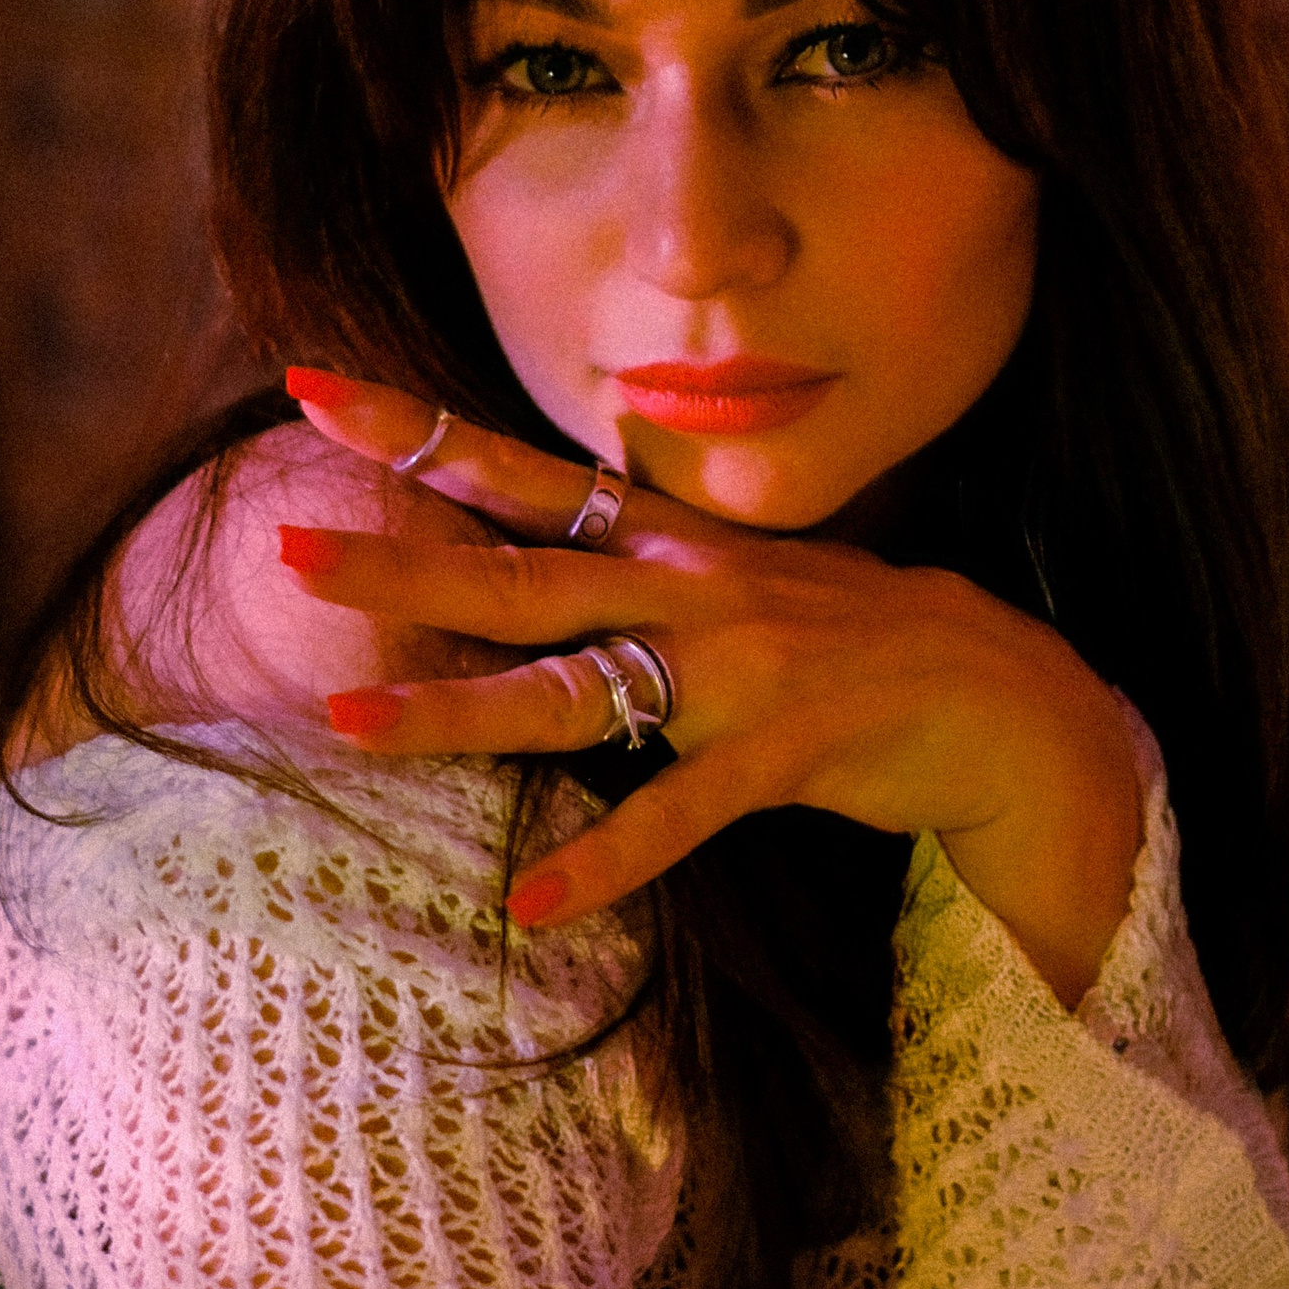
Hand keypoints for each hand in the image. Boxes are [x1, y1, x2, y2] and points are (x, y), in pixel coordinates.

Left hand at [281, 373, 1143, 1007]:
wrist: (1001, 691)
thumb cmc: (846, 639)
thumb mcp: (736, 576)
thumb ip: (633, 566)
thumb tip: (525, 555)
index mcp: (672, 539)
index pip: (523, 471)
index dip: (416, 430)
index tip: (306, 387)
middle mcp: (691, 588)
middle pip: (521, 574)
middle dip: (401, 564)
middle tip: (287, 552)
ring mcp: (739, 668)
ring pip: (573, 690)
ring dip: (455, 710)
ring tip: (344, 725)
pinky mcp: (786, 751)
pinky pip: (678, 815)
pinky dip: (607, 859)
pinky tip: (532, 901)